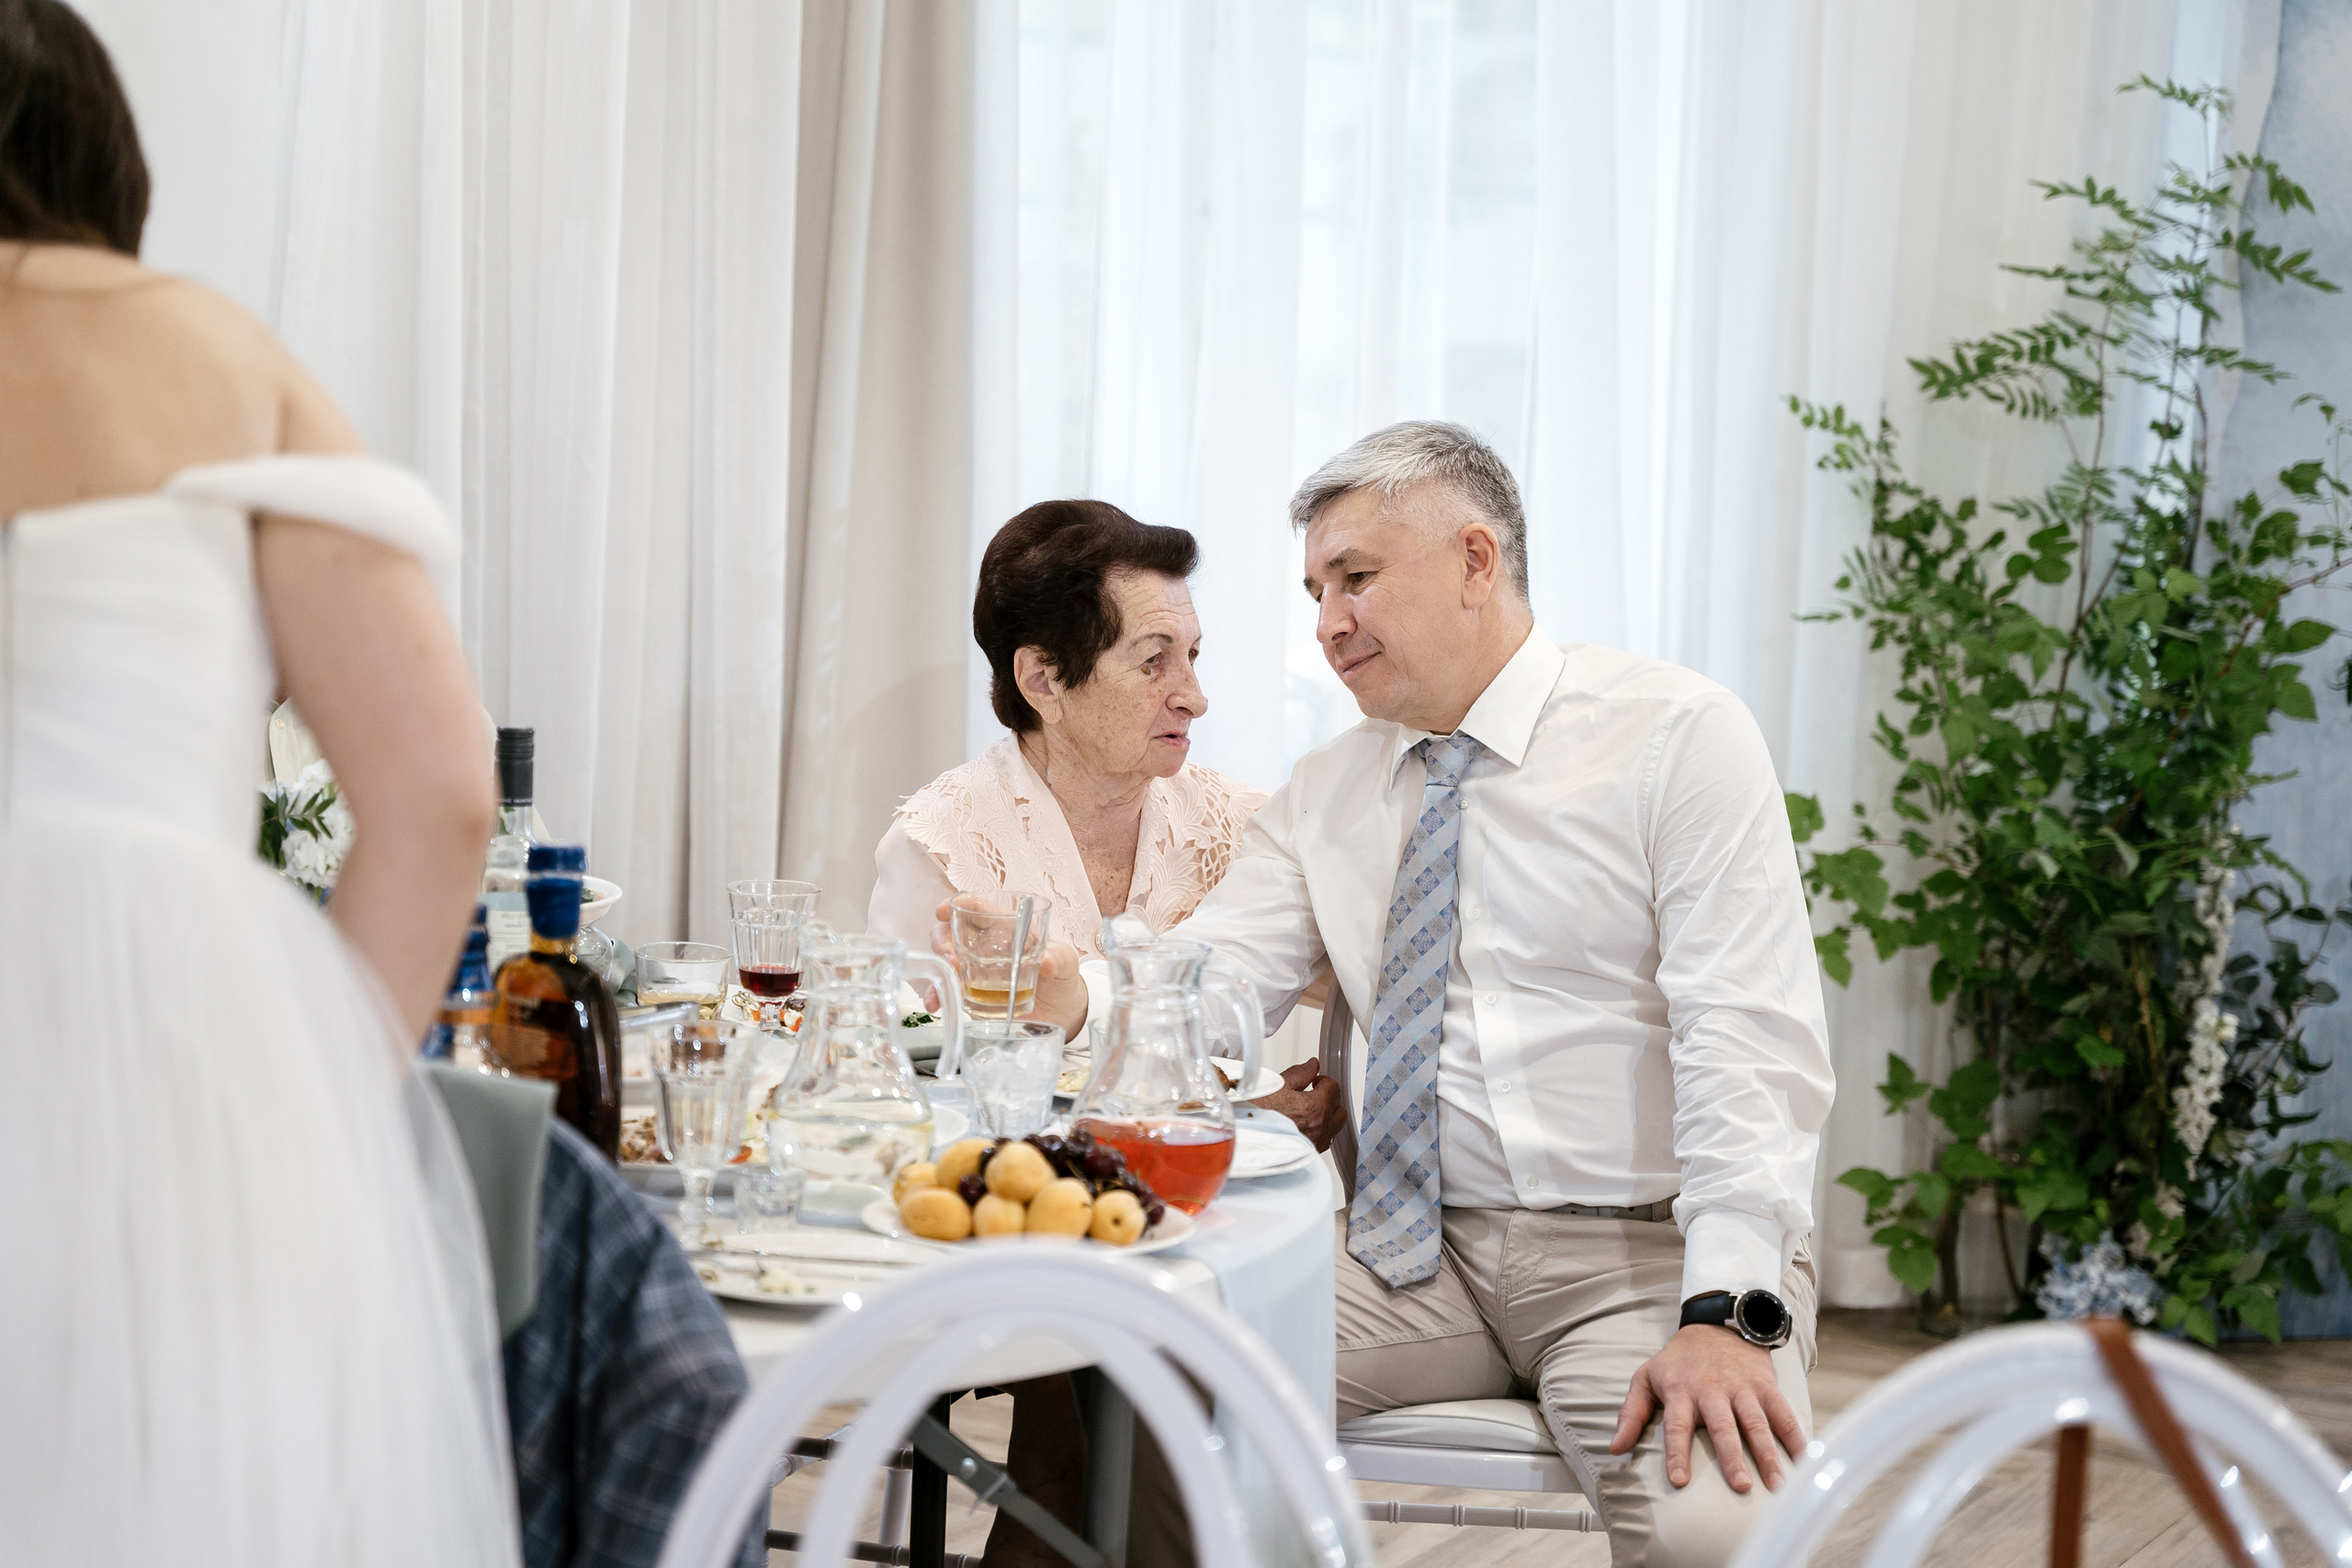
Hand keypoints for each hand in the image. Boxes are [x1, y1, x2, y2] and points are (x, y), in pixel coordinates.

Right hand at [930, 901, 1090, 1036]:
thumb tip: (1049, 963)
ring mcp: (974, 969)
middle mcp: (985, 945)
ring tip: (946, 984)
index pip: (978, 908)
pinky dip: (937, 996)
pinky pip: (947, 990)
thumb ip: (1060, 958)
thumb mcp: (1066, 962)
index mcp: (1006, 927)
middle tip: (950, 959)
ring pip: (944, 960)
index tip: (943, 910)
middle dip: (942, 941)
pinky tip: (935, 1004)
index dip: (959, 905)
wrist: (1060, 1010)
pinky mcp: (970, 993)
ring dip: (938, 970)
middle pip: (951, 931)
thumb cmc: (1060, 976)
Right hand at [1248, 1060, 1344, 1151]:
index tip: (1315, 1081)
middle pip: (1339, 1109)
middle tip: (1315, 1094)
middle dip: (1329, 1099)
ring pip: (1335, 1126)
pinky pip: (1325, 1140)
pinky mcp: (1310, 1153)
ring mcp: (1316, 1142)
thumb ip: (1300, 1074)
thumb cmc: (1256, 1115)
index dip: (1323, 1081)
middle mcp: (1320, 1128)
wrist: (1245, 1138)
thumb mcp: (1277, 1085)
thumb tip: (1312, 1065)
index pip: (1334, 1088)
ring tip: (1309, 1111)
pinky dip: (1320, 1131)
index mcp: (1315, 1108)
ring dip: (1327, 1116)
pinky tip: (1305, 1126)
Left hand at [1609, 1325, 1803, 1492]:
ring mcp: (1742, 1388)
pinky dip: (1796, 1436)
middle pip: (1722, 1426)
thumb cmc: (1678, 1360)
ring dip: (1767, 1453)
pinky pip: (1783, 1413)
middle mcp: (1712, 1390)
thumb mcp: (1646, 1378)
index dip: (1677, 1452)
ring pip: (1756, 1422)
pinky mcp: (1765, 1385)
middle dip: (1732, 1457)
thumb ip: (1631, 1413)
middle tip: (1740, 1486)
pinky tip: (1805, 1460)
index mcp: (1680, 1391)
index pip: (1676, 1425)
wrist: (1716, 1324)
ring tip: (1777, 1484)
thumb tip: (1615, 1448)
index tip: (1679, 1481)